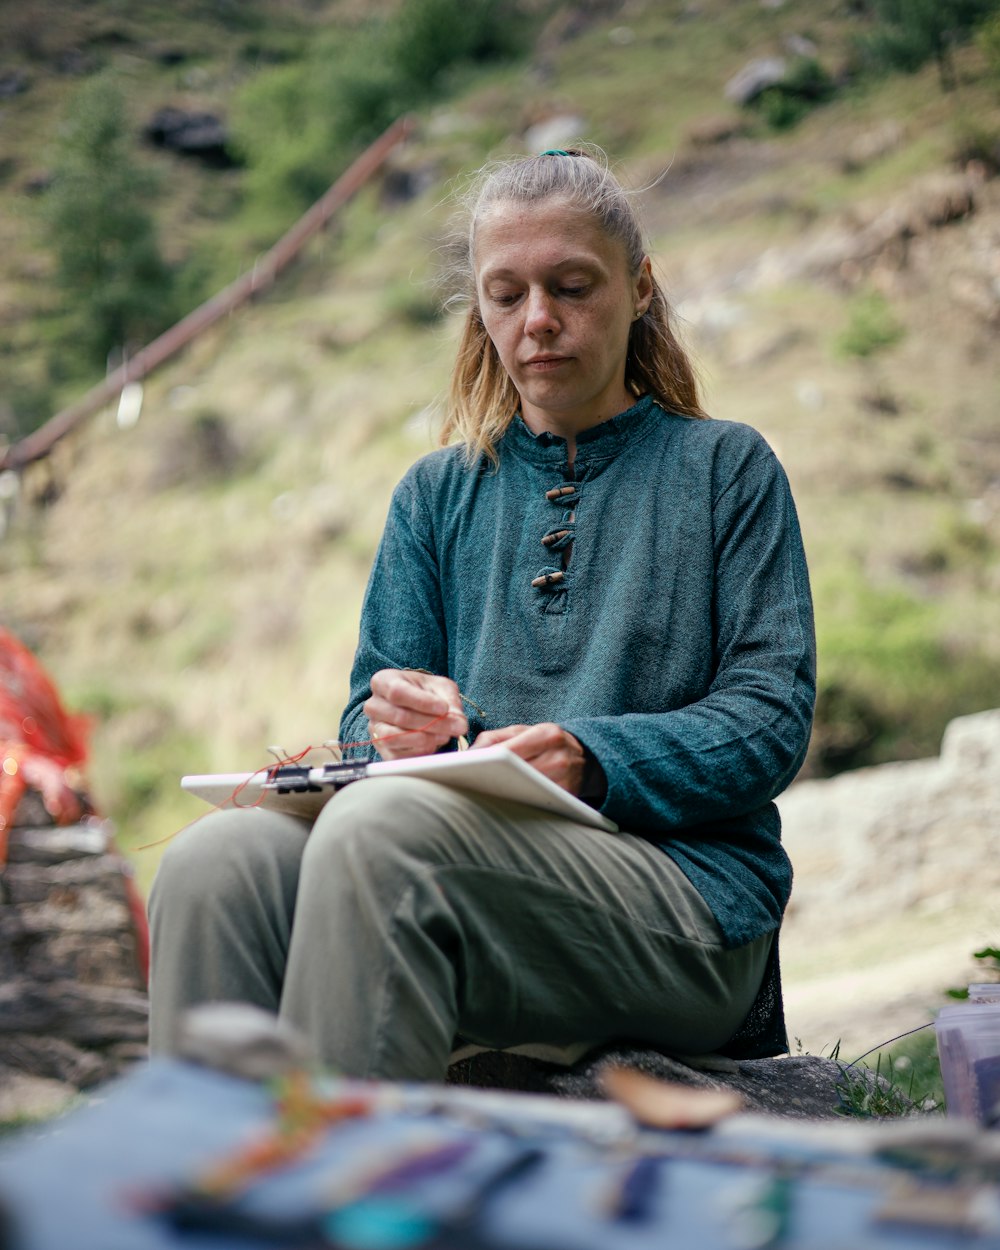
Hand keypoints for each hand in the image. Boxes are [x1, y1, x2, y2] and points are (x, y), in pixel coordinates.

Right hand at [363, 669, 467, 759]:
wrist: (416, 706)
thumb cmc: (426, 692)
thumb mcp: (441, 687)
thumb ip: (450, 701)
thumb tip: (459, 722)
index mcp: (383, 681)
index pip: (397, 692)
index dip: (422, 702)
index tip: (444, 708)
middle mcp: (373, 706)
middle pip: (400, 717)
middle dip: (432, 723)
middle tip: (456, 726)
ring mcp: (375, 729)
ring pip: (395, 738)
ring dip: (425, 739)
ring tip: (445, 735)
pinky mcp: (382, 749)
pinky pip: (398, 755)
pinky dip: (419, 751)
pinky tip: (434, 744)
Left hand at [472, 722, 587, 795]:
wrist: (588, 758)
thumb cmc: (549, 743)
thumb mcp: (526, 731)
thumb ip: (497, 737)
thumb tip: (469, 753)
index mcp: (546, 735)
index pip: (509, 750)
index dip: (486, 760)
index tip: (467, 766)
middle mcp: (557, 758)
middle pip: (515, 772)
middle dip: (490, 777)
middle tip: (468, 781)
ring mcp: (563, 781)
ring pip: (524, 791)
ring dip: (501, 792)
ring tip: (482, 790)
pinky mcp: (565, 799)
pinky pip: (535, 803)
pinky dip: (518, 802)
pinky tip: (503, 801)